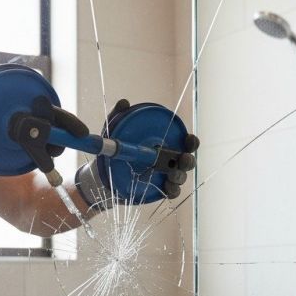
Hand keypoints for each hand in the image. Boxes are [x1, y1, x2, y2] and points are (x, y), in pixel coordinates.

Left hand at [75, 99, 198, 209]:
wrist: (104, 174)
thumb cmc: (116, 148)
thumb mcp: (115, 130)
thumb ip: (120, 115)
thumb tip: (124, 102)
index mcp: (166, 144)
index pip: (186, 142)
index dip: (191, 141)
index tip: (188, 140)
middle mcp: (171, 160)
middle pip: (187, 161)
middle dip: (188, 160)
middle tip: (181, 159)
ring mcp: (167, 176)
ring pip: (181, 177)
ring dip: (178, 176)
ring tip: (170, 176)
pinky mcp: (160, 190)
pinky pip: (172, 192)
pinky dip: (172, 191)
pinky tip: (167, 187)